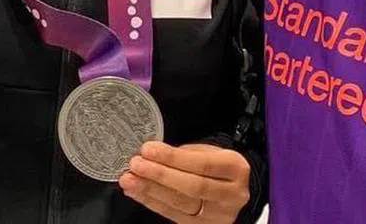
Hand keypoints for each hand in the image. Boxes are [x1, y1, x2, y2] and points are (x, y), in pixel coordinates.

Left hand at [119, 141, 250, 222]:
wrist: (231, 189)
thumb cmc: (215, 166)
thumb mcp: (207, 151)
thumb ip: (183, 154)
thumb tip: (151, 154)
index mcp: (235, 168)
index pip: (202, 164)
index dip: (172, 158)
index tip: (148, 149)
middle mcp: (232, 195)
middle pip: (192, 187)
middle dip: (159, 175)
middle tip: (136, 165)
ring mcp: (219, 215)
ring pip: (181, 204)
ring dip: (151, 191)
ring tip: (130, 180)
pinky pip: (174, 216)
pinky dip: (153, 203)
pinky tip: (138, 193)